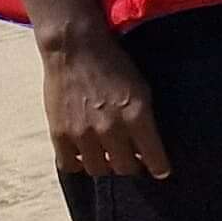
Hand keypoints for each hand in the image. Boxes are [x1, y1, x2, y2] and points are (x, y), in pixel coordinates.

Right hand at [38, 25, 169, 178]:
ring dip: (104, 164)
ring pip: (97, 169)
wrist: (76, 49)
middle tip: (130, 159)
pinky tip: (83, 153)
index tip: (161, 171)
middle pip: (124, 168)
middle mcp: (111, 128)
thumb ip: (145, 120)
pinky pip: (70, 164)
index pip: (153, 158)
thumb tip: (146, 148)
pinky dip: (78, 162)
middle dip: (130, 166)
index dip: (159, 168)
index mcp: (137, 114)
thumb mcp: (142, 88)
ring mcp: (83, 133)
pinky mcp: (60, 133)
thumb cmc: (114, 65)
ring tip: (106, 154)